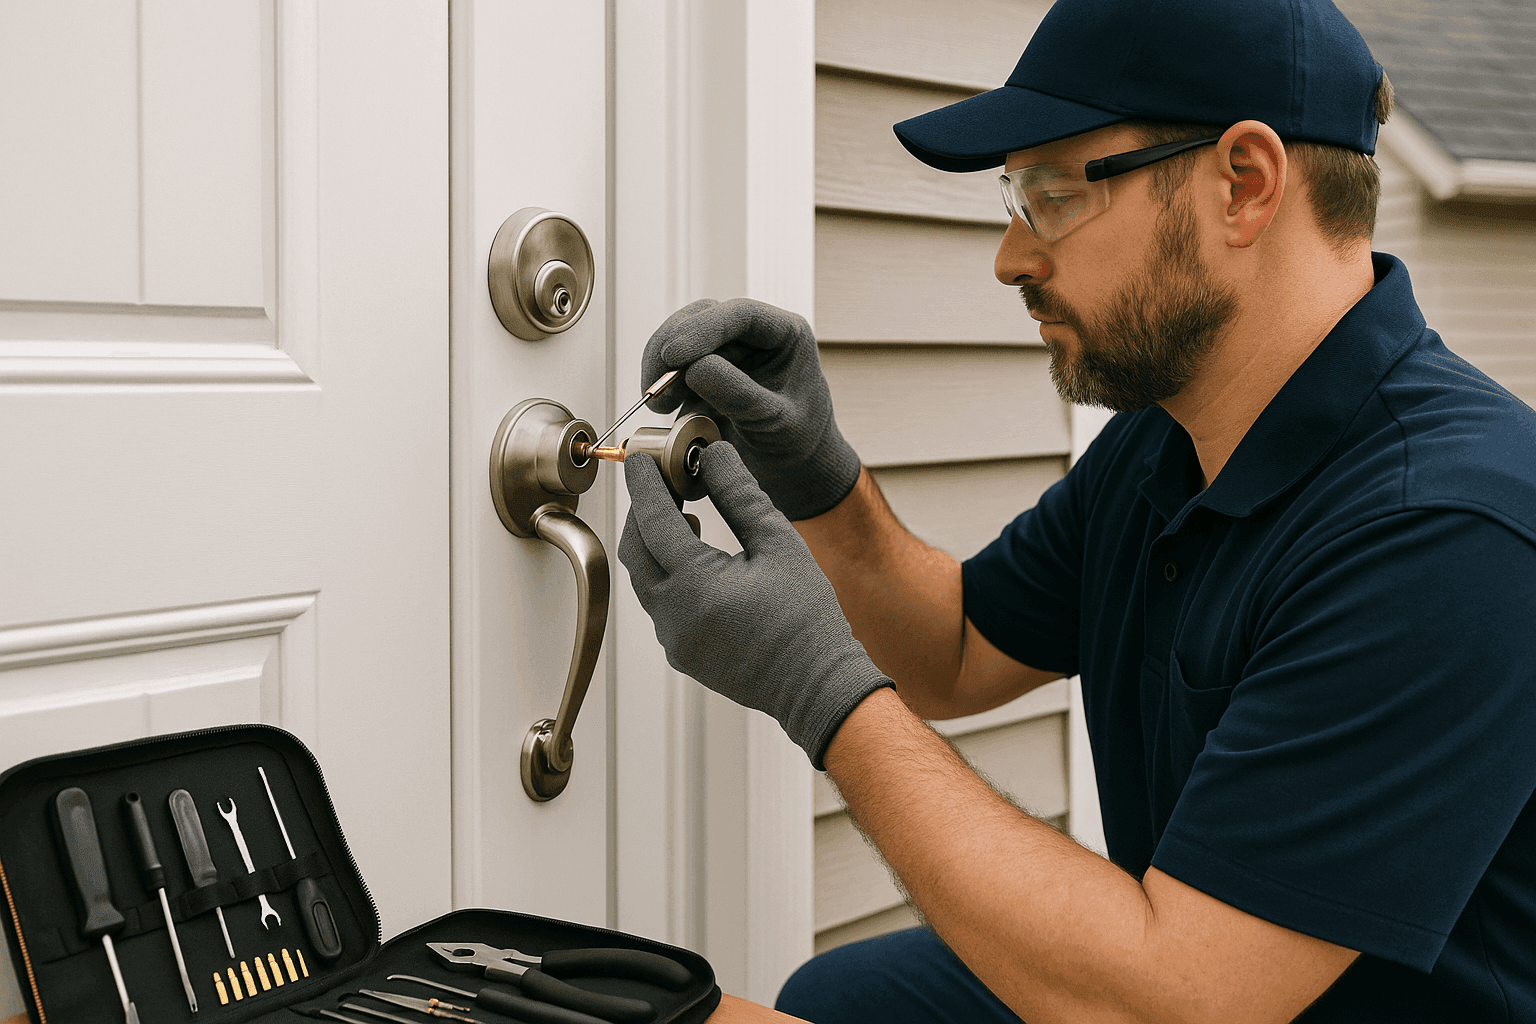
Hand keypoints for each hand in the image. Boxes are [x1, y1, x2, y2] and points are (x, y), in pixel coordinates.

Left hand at [620, 442, 891, 768]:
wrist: (818, 686)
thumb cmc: (807, 619)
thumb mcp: (778, 544)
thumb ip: (740, 495)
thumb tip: (715, 456)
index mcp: (694, 584)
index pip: (652, 519)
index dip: (644, 483)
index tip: (640, 458)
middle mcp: (672, 615)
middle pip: (635, 549)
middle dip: (643, 511)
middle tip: (664, 483)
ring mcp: (673, 639)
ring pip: (643, 578)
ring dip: (655, 544)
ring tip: (686, 516)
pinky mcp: (682, 653)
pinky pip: (659, 605)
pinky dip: (667, 574)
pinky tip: (696, 560)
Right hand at [642, 298, 859, 520]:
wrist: (790, 468)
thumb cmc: (796, 442)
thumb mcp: (773, 422)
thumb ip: (739, 395)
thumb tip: (694, 368)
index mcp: (786, 334)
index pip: (741, 314)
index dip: (703, 328)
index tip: (674, 355)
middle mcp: (755, 334)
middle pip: (703, 317)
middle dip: (672, 346)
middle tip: (656, 384)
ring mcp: (728, 349)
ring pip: (681, 336)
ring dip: (662, 366)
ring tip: (658, 402)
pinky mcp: (706, 369)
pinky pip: (676, 365)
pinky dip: (663, 383)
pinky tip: (663, 407)